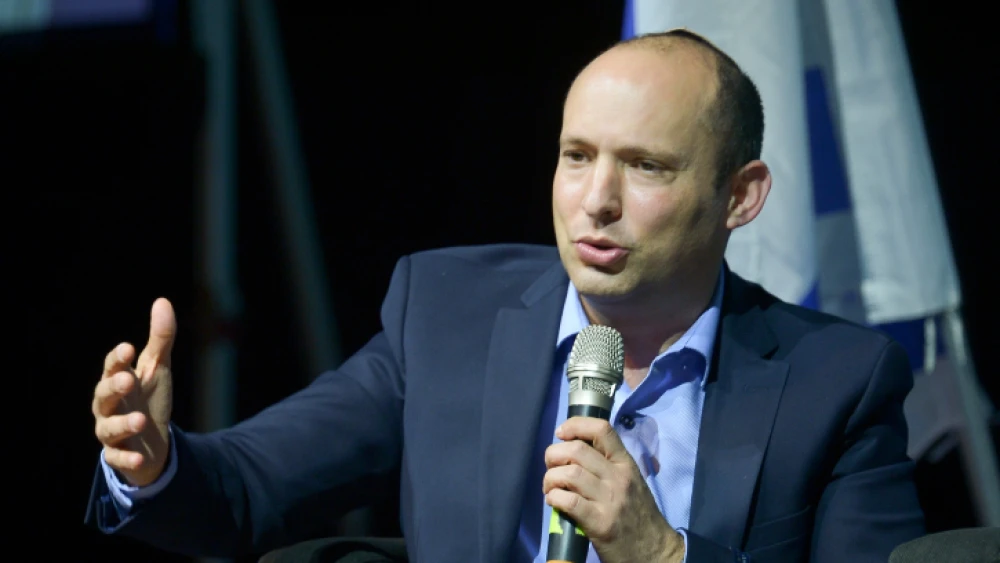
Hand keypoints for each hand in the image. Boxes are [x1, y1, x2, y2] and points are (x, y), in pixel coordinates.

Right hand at [92, 298, 175, 486]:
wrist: (151, 440)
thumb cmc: (149, 397)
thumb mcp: (158, 368)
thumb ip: (160, 338)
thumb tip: (162, 301)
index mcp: (117, 381)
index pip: (112, 367)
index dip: (117, 359)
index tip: (128, 348)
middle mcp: (108, 406)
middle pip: (104, 395)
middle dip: (114, 387)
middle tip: (128, 380)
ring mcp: (110, 431)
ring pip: (108, 428)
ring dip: (123, 424)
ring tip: (140, 420)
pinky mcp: (118, 455)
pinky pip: (118, 458)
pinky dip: (127, 459)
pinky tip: (140, 457)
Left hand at [543, 416, 684, 562]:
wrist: (655, 551)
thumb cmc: (637, 515)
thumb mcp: (630, 482)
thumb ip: (608, 465)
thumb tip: (573, 450)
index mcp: (626, 464)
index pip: (602, 430)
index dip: (575, 425)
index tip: (561, 433)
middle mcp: (619, 478)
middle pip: (577, 450)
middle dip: (553, 455)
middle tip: (551, 467)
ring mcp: (610, 500)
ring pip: (570, 473)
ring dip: (551, 478)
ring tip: (550, 488)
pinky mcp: (600, 523)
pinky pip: (569, 501)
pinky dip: (555, 498)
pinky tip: (554, 501)